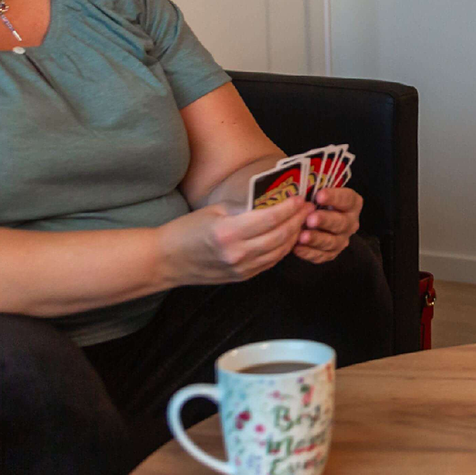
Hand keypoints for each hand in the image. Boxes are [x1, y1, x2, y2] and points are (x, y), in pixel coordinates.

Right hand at [158, 197, 307, 284]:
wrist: (167, 261)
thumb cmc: (186, 230)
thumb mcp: (214, 211)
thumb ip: (244, 208)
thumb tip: (271, 200)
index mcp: (229, 233)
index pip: (270, 218)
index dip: (289, 207)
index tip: (300, 197)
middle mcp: (238, 253)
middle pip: (280, 235)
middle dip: (298, 220)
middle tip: (309, 207)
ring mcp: (242, 268)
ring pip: (279, 251)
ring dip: (294, 234)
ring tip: (302, 220)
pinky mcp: (243, 277)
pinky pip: (271, 262)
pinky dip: (283, 248)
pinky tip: (289, 236)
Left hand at [295, 185, 362, 262]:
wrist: (311, 219)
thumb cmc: (312, 200)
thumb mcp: (314, 189)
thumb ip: (311, 185)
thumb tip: (296, 181)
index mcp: (351, 203)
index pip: (348, 199)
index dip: (335, 197)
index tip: (319, 195)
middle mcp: (350, 222)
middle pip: (341, 223)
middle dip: (325, 221)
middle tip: (310, 219)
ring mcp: (341, 239)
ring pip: (332, 242)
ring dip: (317, 239)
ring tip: (301, 237)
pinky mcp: (330, 253)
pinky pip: (321, 255)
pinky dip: (309, 253)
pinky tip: (296, 248)